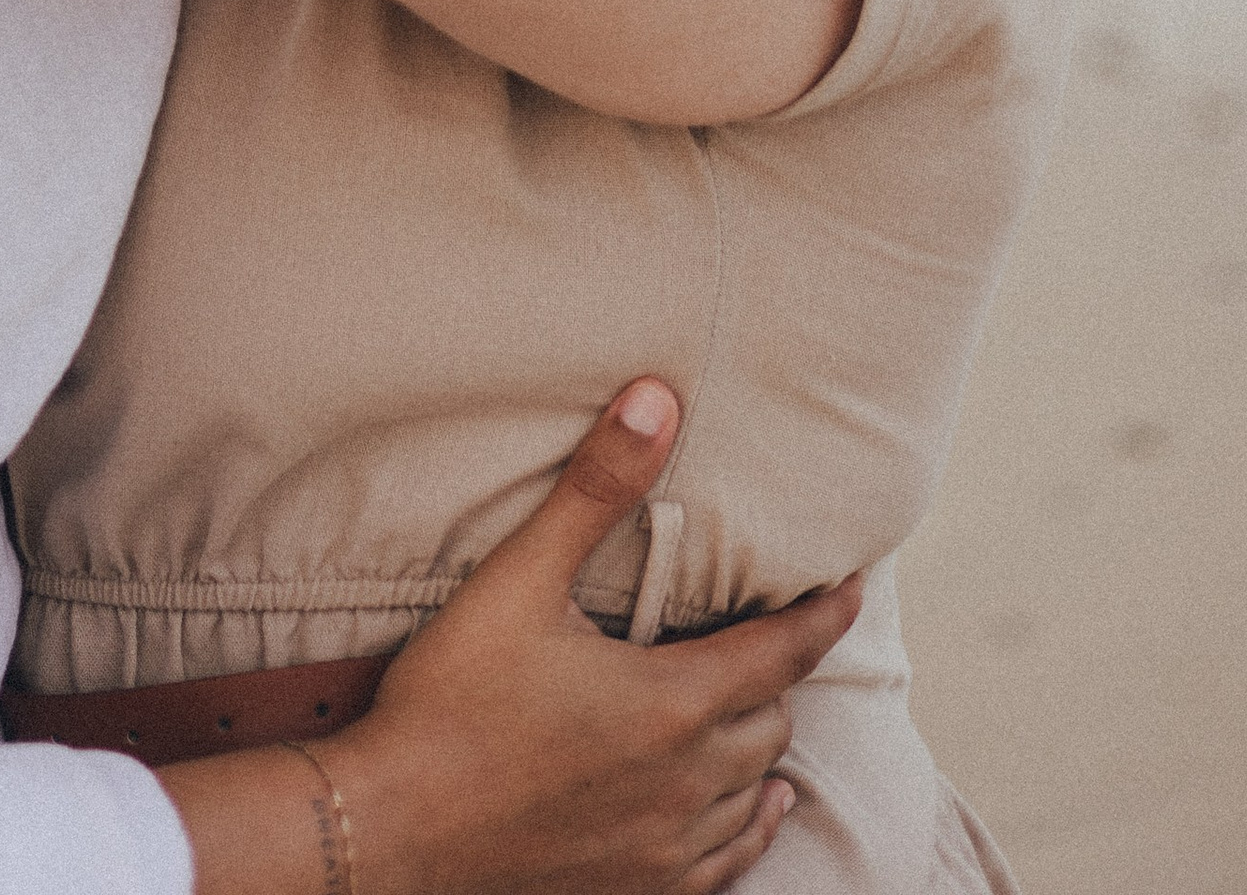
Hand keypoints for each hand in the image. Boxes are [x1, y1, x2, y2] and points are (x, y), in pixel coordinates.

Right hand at [322, 383, 856, 894]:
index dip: (821, 615)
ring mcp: (667, 845)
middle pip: (771, 718)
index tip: (849, 588)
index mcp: (672, 703)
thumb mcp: (519, 578)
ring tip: (756, 703)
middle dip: (775, 671)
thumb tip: (656, 400)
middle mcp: (688, 781)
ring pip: (755, 788)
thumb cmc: (452, 700)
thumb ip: (595, 488)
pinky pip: (729, 859)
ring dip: (759, 742)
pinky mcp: (640, 888)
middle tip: (765, 631)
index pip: (782, 652)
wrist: (396, 827)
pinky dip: (751, 822)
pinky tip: (757, 806)